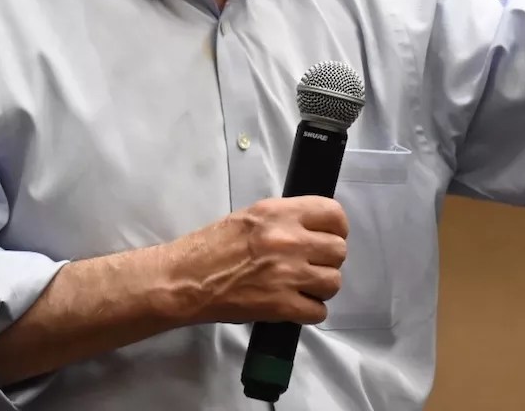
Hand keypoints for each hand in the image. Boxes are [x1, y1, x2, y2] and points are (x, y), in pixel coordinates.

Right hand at [168, 195, 347, 325]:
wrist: (185, 280)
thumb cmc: (212, 246)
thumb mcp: (250, 217)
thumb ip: (284, 220)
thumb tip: (313, 228)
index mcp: (279, 213)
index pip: (334, 214)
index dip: (336, 228)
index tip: (328, 236)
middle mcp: (289, 240)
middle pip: (338, 251)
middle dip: (328, 260)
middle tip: (310, 265)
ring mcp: (288, 274)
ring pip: (333, 282)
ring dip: (321, 287)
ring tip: (302, 287)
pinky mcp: (282, 306)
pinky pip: (319, 312)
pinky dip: (310, 311)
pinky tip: (294, 305)